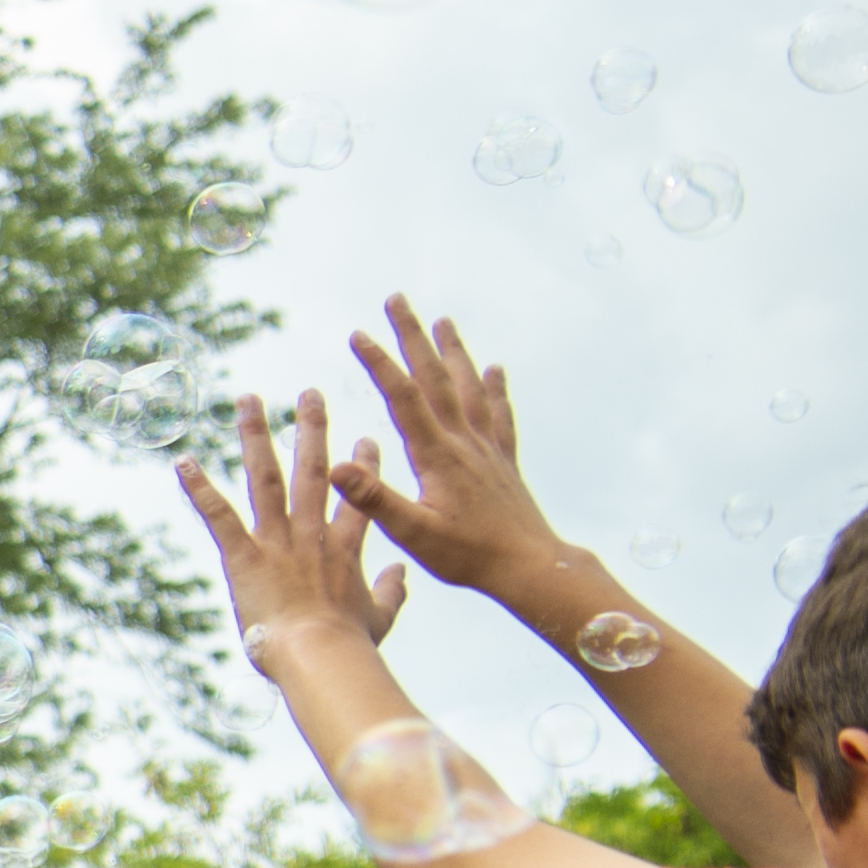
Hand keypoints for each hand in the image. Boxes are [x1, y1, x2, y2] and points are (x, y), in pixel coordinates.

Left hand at [175, 388, 396, 663]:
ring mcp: (277, 541)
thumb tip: (402, 574)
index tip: (368, 439)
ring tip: (248, 400)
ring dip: (255, 437)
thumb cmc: (350, 644)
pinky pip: (218, 515)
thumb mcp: (381, 617)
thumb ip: (392, 592)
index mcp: (345, 548)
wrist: (321, 654)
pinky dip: (199, 488)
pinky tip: (182, 462)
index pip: (357, 498)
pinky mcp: (244, 555)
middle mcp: (311, 534)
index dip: (363, 468)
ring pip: (266, 478)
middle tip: (309, 394)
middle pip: (312, 471)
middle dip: (311, 428)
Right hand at [337, 298, 579, 606]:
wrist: (530, 567)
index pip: (403, 398)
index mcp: (438, 456)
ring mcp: (487, 448)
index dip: (379, 364)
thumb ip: (375, 499)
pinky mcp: (502, 460)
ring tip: (443, 321)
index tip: (357, 334)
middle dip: (414, 337)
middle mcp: (464, 442)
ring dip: (452, 351)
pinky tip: (493, 369)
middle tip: (398, 300)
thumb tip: (336, 466)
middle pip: (436, 378)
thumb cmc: (469, 556)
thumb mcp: (413, 534)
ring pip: (468, 386)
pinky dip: (494, 387)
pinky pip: (498, 413)